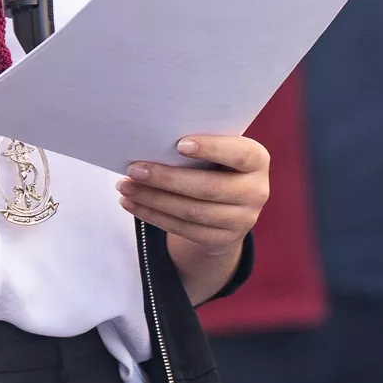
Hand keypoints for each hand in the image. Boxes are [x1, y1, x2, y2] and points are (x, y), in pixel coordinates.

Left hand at [121, 134, 269, 299]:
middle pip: (207, 188)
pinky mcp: (224, 240)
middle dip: (165, 178)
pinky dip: (153, 215)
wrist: (229, 206)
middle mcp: (256, 191)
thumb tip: (150, 142)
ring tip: (125, 186)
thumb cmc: (215, 164)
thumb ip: (197, 147)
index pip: (239, 154)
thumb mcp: (217, 152)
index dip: (211, 149)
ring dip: (153, 199)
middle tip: (133, 169)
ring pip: (191, 211)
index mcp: (257, 160)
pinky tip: (132, 204)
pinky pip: (183, 229)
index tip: (179, 144)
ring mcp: (243, 220)